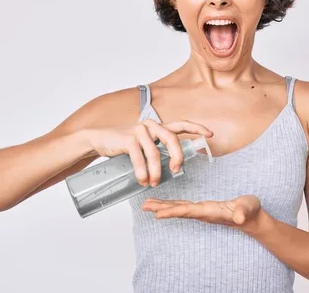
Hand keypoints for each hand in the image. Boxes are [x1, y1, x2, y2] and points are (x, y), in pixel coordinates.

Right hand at [86, 119, 212, 186]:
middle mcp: (151, 125)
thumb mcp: (142, 143)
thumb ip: (155, 148)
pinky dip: (142, 172)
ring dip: (156, 172)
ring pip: (155, 154)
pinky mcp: (128, 139)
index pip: (181, 124)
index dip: (196, 128)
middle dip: (178, 157)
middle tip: (177, 171)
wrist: (98, 139)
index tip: (210, 134)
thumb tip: (170, 166)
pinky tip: (142, 181)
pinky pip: (140, 158)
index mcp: (157, 126)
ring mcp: (139, 131)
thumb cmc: (123, 144)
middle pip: (172, 139)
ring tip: (153, 183)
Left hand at [141, 194, 261, 229]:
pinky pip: (183, 206)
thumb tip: (240, 218)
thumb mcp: (249, 208)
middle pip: (178, 211)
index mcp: (210, 211)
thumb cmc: (250, 211)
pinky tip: (163, 204)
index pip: (188, 211)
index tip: (157, 214)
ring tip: (147, 204)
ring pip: (178, 209)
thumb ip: (244, 213)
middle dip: (161, 209)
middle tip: (144, 206)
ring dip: (162, 207)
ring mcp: (201, 211)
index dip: (173, 212)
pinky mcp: (202, 208)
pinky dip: (171, 204)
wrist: (252, 218)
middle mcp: (202, 213)